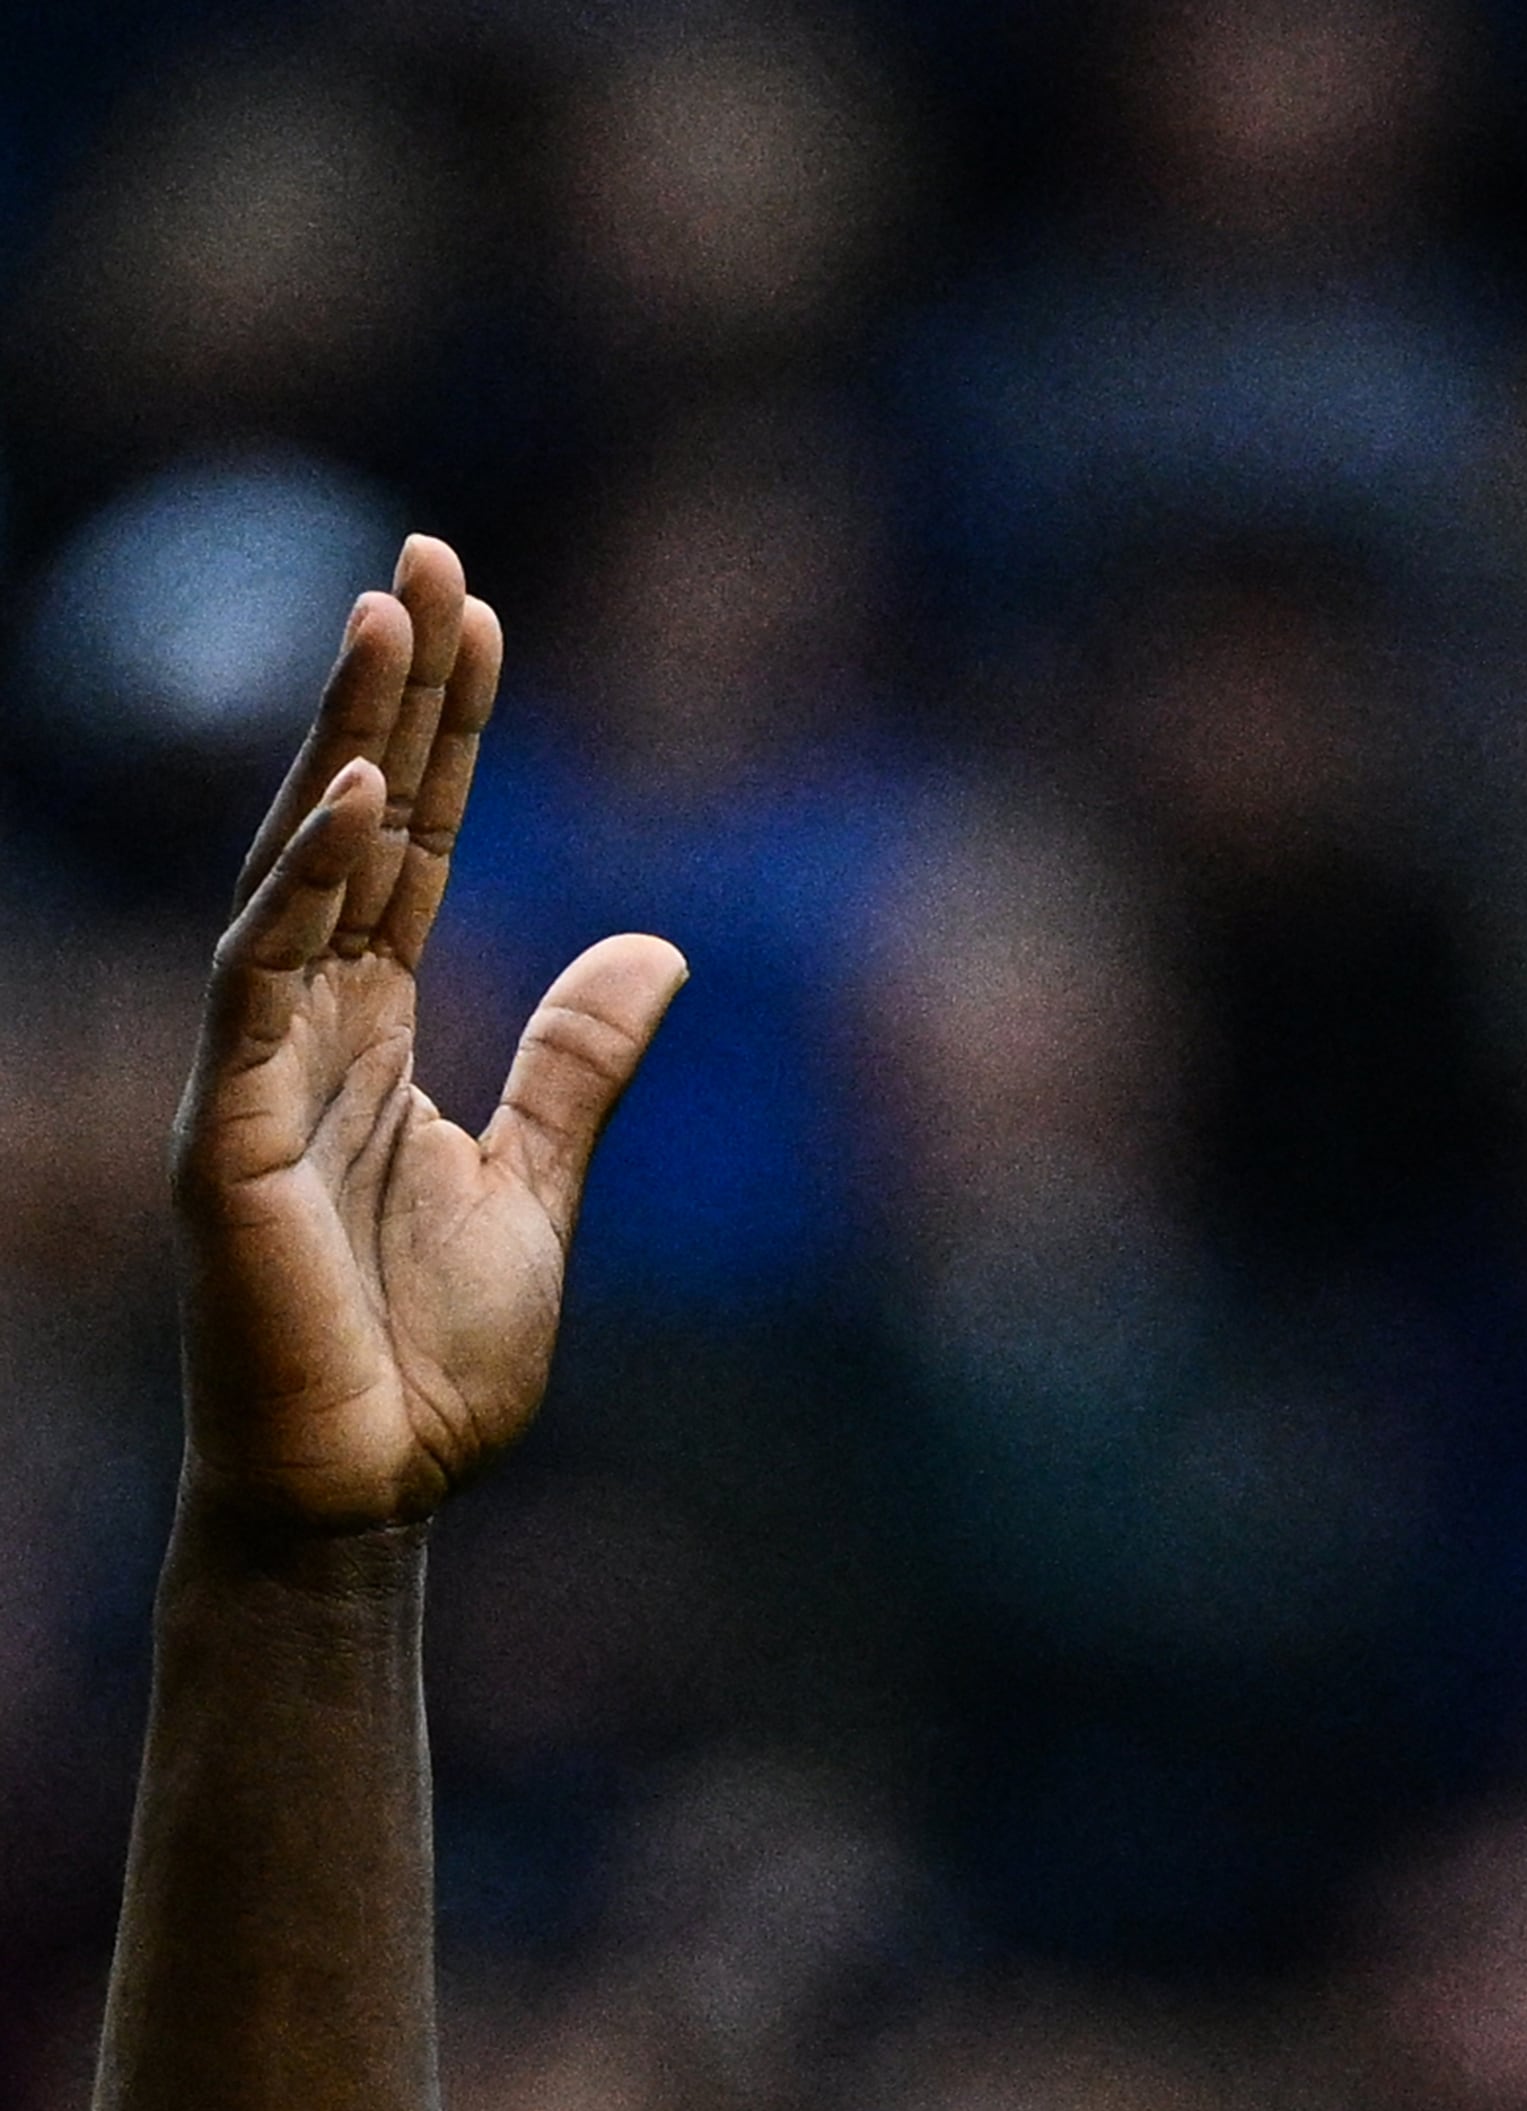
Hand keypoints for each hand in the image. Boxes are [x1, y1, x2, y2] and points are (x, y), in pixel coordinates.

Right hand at [175, 535, 684, 1535]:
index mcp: (377, 1036)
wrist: (373, 1499)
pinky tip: (361, 803)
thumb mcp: (542, 1188)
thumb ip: (578, 1066)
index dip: (450, 731)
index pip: (418, 848)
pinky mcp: (227, 1136)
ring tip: (387, 614)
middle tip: (425, 552)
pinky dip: (307, 889)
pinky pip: (261, 983)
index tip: (480, 610)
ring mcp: (255, 1073)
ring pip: (298, 872)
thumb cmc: (432, 1363)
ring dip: (344, 743)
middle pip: (353, 824)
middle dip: (387, 692)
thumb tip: (656, 947)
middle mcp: (307, 1029)